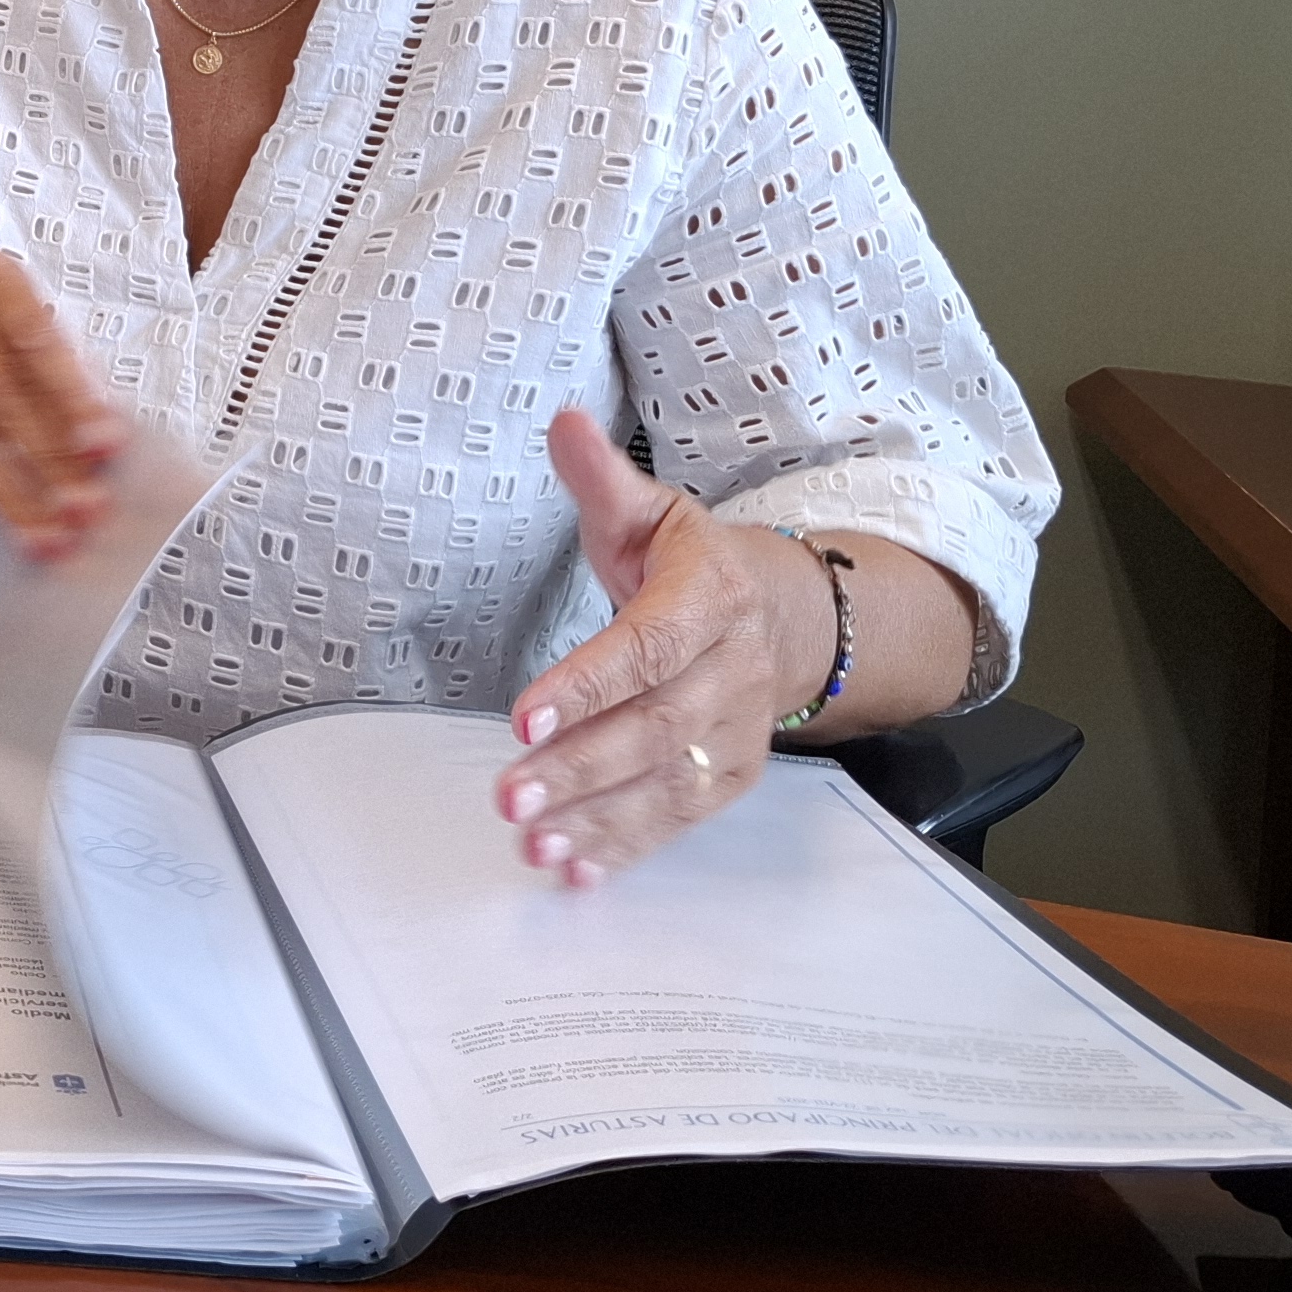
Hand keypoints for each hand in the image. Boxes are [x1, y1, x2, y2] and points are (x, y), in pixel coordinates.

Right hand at [0, 251, 123, 558]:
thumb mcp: (12, 358)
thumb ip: (59, 386)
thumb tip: (108, 438)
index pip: (36, 335)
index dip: (72, 393)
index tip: (102, 443)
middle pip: (4, 391)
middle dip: (52, 459)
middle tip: (85, 508)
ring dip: (9, 493)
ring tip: (43, 537)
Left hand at [491, 409, 829, 884]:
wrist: (783, 616)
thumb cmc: (691, 564)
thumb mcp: (653, 512)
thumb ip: (602, 478)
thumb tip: (562, 421)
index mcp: (712, 596)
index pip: (646, 646)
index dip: (586, 684)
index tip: (522, 716)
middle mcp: (732, 669)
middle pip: (655, 727)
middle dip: (579, 766)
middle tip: (508, 795)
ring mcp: (737, 730)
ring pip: (668, 784)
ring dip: (597, 819)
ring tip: (530, 843)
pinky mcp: (732, 776)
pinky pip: (679, 819)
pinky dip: (627, 848)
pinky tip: (574, 870)